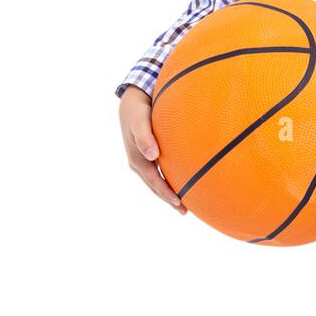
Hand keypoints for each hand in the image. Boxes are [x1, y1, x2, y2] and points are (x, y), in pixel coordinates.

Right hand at [119, 87, 186, 214]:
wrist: (131, 103)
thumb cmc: (137, 111)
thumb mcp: (139, 121)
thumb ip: (145, 137)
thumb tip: (152, 155)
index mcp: (138, 160)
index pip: (154, 182)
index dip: (166, 193)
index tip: (179, 202)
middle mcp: (140, 163)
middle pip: (156, 186)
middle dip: (169, 199)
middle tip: (185, 212)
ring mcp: (144, 161)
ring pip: (158, 181)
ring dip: (169, 193)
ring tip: (184, 204)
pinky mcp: (149, 156)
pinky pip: (160, 172)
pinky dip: (169, 181)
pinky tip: (181, 182)